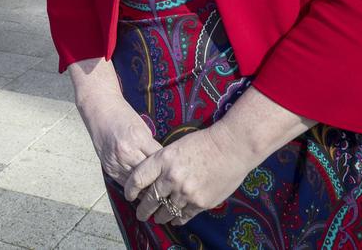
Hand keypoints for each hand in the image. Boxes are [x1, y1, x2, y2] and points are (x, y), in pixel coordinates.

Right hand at [78, 91, 161, 186]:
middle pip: (147, 174)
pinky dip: (132, 185)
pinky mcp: (108, 168)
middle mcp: (127, 152)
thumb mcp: (142, 128)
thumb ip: (150, 146)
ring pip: (136, 183)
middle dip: (156, 179)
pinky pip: (124, 183)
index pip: (157, 160)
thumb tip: (160, 163)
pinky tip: (139, 186)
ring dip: (144, 186)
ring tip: (154, 189)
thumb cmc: (124, 117)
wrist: (101, 112)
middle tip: (165, 184)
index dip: (165, 167)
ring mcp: (116, 161)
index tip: (170, 170)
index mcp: (139, 139)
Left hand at [124, 125, 252, 225]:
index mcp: (163, 159)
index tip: (129, 195)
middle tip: (141, 215)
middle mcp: (171, 177)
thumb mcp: (177, 146)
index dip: (130, 189)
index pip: (138, 178)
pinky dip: (177, 218)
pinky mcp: (200, 203)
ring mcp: (186, 192)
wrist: (232, 147)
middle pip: (150, 199)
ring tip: (158, 218)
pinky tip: (175, 218)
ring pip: (166, 211)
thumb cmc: (205, 142)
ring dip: (161, 216)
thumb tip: (154, 180)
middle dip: (143, 210)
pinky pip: (183, 216)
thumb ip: (164, 163)